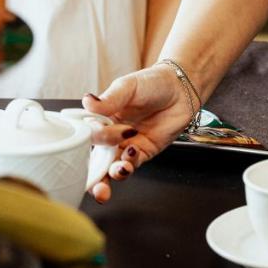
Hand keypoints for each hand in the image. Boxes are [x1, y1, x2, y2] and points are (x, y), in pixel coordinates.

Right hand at [81, 63, 195, 202]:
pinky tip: (132, 152)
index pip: (88, 136)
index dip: (87, 142)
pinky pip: (134, 164)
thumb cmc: (152, 83)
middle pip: (97, 160)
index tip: (92, 138)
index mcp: (102, 119)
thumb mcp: (128, 87)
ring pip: (114, 167)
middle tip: (94, 184)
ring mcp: (128, 145)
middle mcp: (112, 135)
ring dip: (113, 174)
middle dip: (94, 176)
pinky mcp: (145, 151)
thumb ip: (109, 99)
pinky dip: (130, 163)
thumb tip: (87, 101)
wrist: (181, 87)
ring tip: (120, 168)